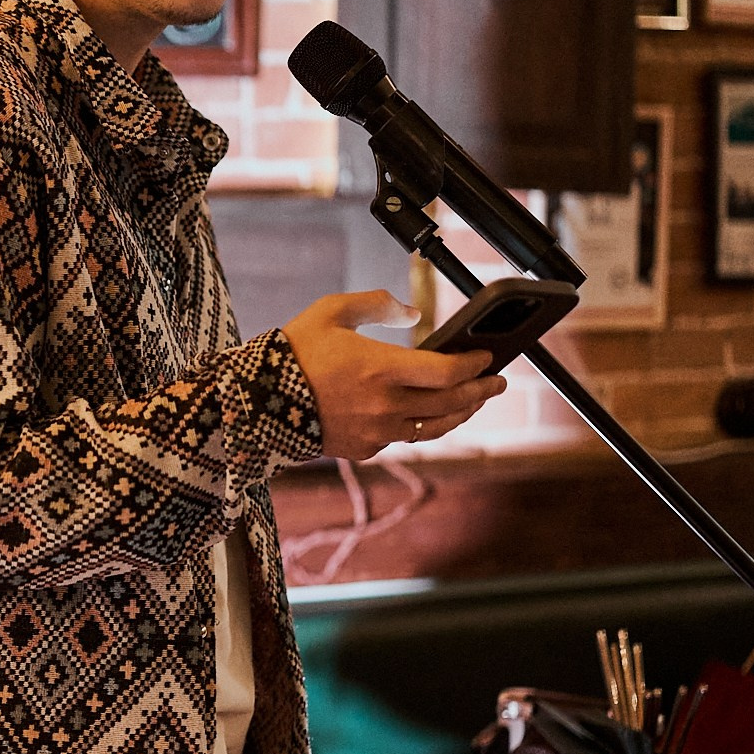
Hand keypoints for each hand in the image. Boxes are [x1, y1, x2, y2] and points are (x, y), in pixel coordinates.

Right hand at [282, 290, 507, 460]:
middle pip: (451, 403)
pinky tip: (427, 418)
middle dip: (481, 392)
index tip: (487, 357)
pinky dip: (421, 428)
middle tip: (497, 383)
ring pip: (434, 428)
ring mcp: (376, 431)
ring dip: (460, 415)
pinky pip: (403, 439)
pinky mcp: (363, 448)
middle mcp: (386, 405)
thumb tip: (413, 311)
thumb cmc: (293, 353)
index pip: (448, 372)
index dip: (474, 365)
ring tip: (473, 405)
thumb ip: (376, 305)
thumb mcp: (331, 311)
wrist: (256, 402)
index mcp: (382, 368)